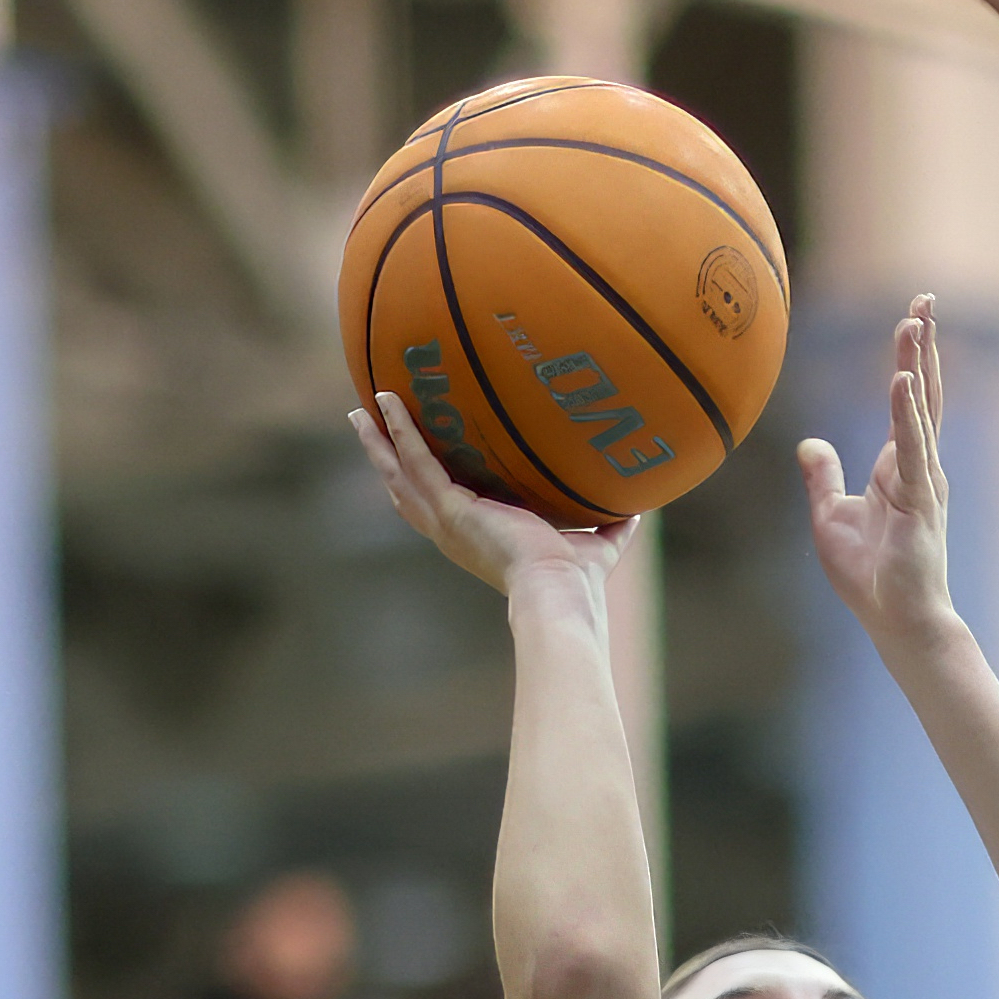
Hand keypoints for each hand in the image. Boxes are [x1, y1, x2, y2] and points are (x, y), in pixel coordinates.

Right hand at [347, 392, 625, 603]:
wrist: (561, 593)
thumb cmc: (577, 581)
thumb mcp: (595, 544)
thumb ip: (610, 526)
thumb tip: (638, 510)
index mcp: (476, 538)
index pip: (438, 504)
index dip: (420, 482)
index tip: (409, 458)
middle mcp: (452, 531)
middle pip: (403, 487)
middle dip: (384, 456)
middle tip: (364, 424)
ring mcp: (446, 520)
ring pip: (399, 472)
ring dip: (378, 441)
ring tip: (359, 411)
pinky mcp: (451, 508)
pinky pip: (417, 460)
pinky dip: (400, 432)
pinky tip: (386, 405)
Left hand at [801, 293, 958, 648]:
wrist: (897, 620)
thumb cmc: (871, 576)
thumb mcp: (831, 516)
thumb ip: (824, 476)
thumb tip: (808, 443)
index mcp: (897, 466)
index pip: (906, 400)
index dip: (910, 358)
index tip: (914, 316)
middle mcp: (917, 465)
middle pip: (922, 392)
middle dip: (924, 345)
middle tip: (926, 298)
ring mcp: (922, 480)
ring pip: (920, 409)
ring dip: (917, 363)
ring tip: (915, 320)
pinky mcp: (918, 499)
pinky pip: (910, 446)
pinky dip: (906, 412)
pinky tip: (900, 379)